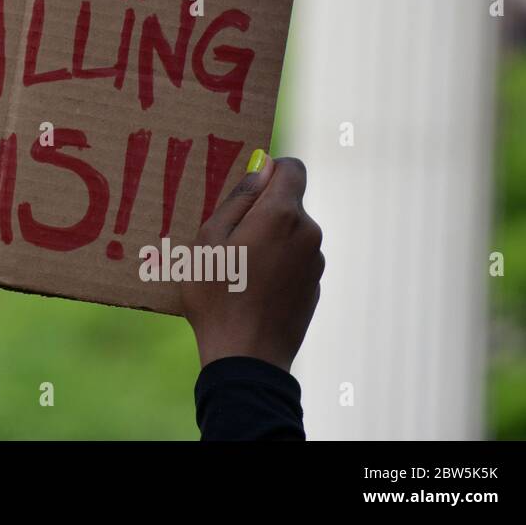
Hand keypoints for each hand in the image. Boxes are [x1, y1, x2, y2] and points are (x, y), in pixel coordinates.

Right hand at [181, 151, 323, 372]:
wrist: (247, 356)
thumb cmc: (218, 296)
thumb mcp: (209, 240)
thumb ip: (238, 199)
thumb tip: (262, 168)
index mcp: (281, 215)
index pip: (292, 168)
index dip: (269, 171)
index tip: (246, 190)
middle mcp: (308, 233)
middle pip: (288, 203)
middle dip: (262, 211)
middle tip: (228, 238)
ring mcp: (316, 262)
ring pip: (291, 233)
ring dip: (269, 239)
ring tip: (236, 269)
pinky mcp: (315, 286)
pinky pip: (295, 260)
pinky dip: (277, 264)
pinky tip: (252, 289)